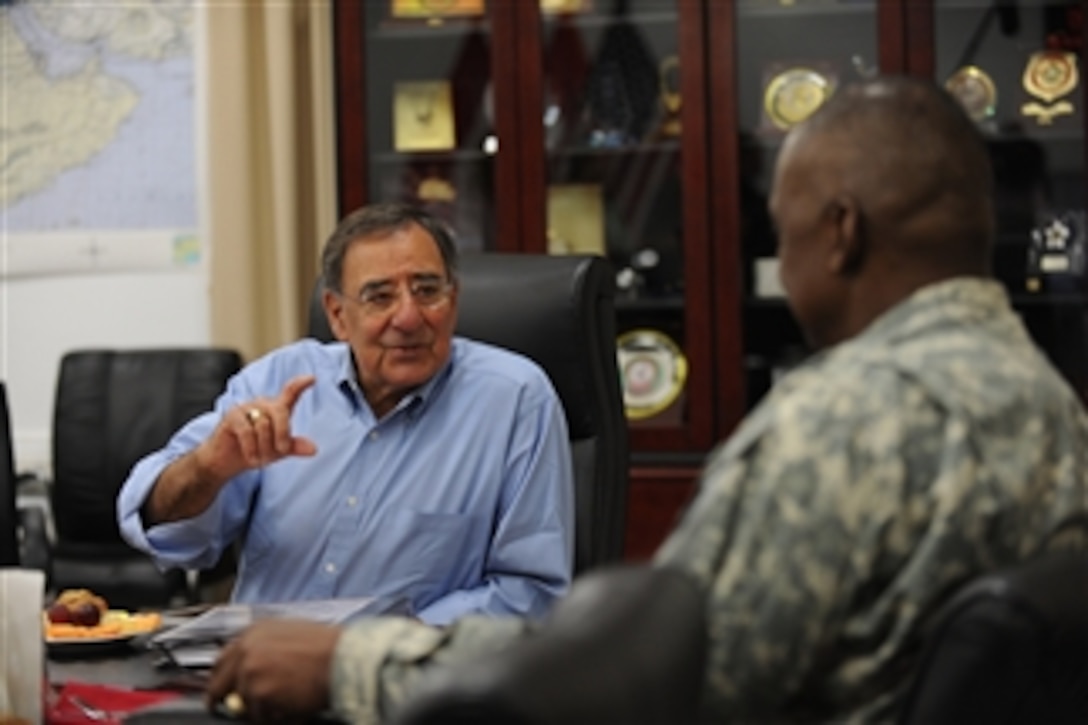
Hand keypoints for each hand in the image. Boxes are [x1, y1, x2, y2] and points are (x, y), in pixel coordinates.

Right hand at [195, 375, 317, 482]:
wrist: (226, 462)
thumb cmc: (255, 451)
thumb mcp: (278, 451)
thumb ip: (295, 447)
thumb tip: (314, 449)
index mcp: (277, 409)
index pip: (290, 392)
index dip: (300, 384)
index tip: (312, 378)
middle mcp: (262, 404)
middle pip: (281, 412)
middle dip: (282, 436)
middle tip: (279, 452)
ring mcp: (246, 407)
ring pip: (264, 424)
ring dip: (264, 447)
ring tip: (258, 456)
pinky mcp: (231, 415)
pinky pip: (247, 432)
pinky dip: (252, 449)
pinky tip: (251, 458)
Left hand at [206, 619, 340, 722]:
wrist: (345, 659)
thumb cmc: (331, 648)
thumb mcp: (293, 637)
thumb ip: (266, 651)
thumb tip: (253, 672)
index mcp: (255, 631)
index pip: (223, 659)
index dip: (222, 679)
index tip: (222, 691)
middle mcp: (247, 647)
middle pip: (219, 684)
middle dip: (224, 700)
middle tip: (235, 710)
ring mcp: (250, 670)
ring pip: (243, 703)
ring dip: (260, 709)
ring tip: (287, 701)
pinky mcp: (257, 692)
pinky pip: (258, 716)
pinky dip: (273, 717)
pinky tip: (292, 706)